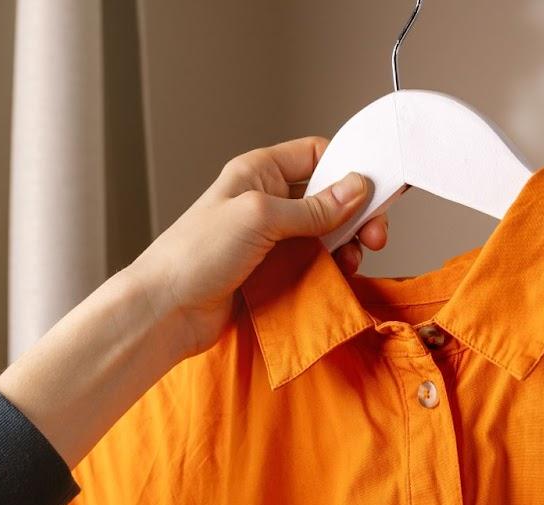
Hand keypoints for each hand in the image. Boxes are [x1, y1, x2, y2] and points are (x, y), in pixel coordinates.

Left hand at [126, 135, 388, 360]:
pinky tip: (338, 276)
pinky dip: (330, 270)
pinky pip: (312, 265)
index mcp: (258, 173)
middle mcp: (265, 201)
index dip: (348, 168)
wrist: (167, 311)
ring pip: (324, 235)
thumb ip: (312, 207)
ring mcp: (269, 240)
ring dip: (346, 246)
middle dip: (355, 214)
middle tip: (375, 234)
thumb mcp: (260, 217)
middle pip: (327, 198)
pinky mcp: (271, 273)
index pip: (316, 155)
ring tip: (353, 260)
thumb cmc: (195, 254)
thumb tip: (356, 188)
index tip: (376, 189)